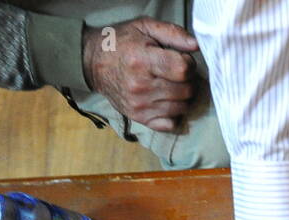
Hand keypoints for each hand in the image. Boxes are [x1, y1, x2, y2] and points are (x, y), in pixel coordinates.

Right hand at [82, 18, 198, 132]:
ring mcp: (140, 105)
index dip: (189, 63)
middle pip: (186, 90)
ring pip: (182, 107)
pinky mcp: (139, 118)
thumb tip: (195, 46)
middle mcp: (140, 86)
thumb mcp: (145, 27)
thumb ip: (173, 33)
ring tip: (172, 84)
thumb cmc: (121, 42)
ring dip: (183, 97)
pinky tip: (167, 101)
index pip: (183, 70)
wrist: (93, 62)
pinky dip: (174, 114)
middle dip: (189, 80)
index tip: (182, 59)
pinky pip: (171, 124)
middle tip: (178, 73)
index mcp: (142, 61)